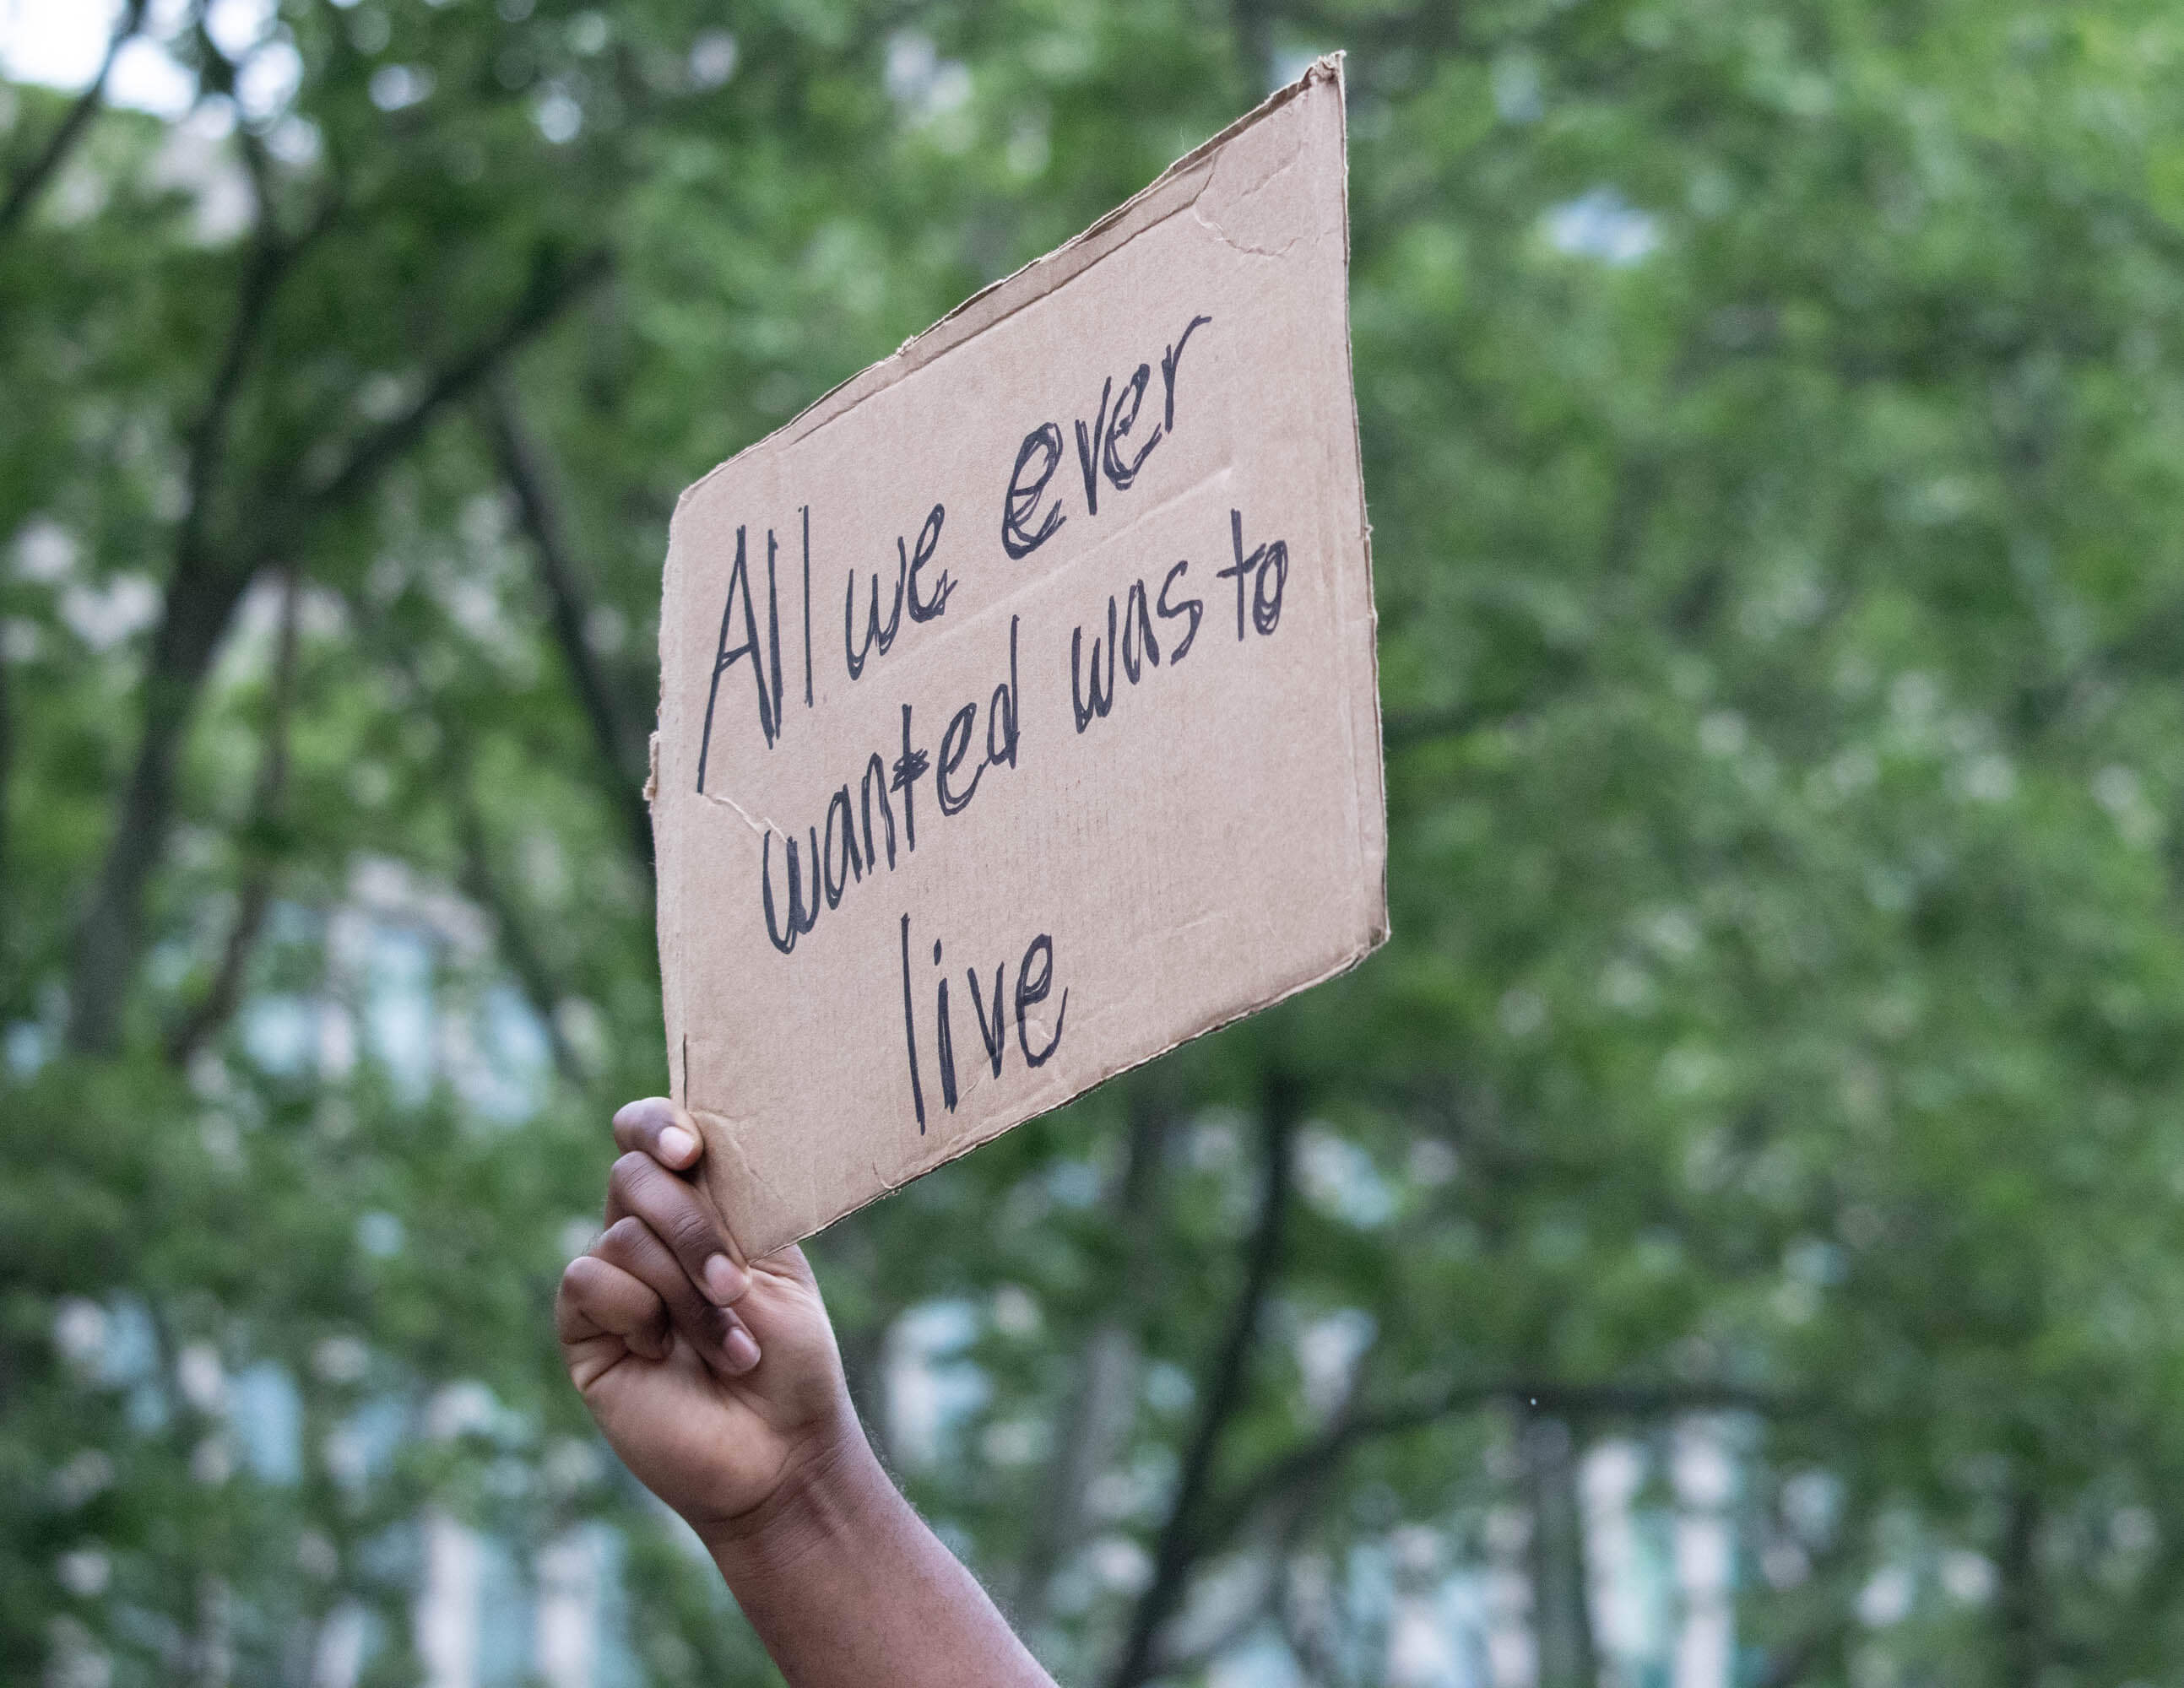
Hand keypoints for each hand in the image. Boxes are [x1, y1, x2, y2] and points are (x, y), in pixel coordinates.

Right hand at [555, 1098, 860, 1542]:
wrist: (780, 1453)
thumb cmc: (791, 1362)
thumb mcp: (773, 1268)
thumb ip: (723, 1208)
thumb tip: (683, 1149)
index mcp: (702, 1205)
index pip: (653, 1132)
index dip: (659, 1125)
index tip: (690, 1153)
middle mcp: (649, 1234)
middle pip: (633, 1173)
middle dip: (690, 1225)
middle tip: (735, 1285)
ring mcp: (614, 1282)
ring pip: (623, 1234)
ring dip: (686, 1292)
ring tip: (731, 1350)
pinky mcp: (583, 1331)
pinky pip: (588, 1281)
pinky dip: (638, 1312)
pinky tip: (662, 1355)